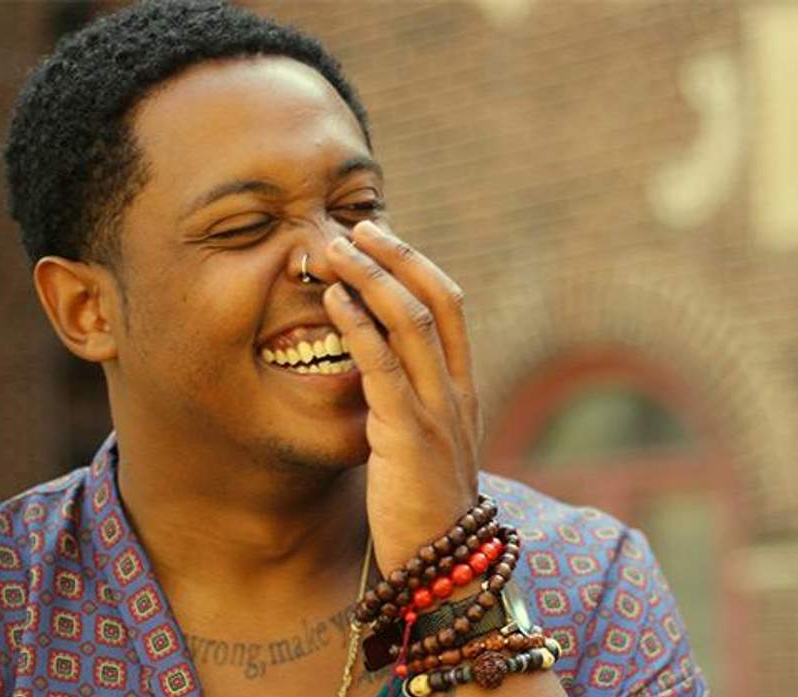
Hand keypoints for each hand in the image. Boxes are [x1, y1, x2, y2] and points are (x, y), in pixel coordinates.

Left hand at [323, 221, 480, 574]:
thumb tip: (371, 368)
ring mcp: (439, 412)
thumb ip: (407, 403)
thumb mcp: (424, 445)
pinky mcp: (409, 436)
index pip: (449, 308)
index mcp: (463, 390)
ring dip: (372, 278)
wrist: (443, 570)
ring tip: (335, 251)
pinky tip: (334, 302)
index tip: (379, 241)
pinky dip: (358, 326)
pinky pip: (383, 367)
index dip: (416, 266)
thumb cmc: (422, 508)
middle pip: (437, 300)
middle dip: (397, 256)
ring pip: (411, 323)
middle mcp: (458, 392)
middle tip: (357, 227)